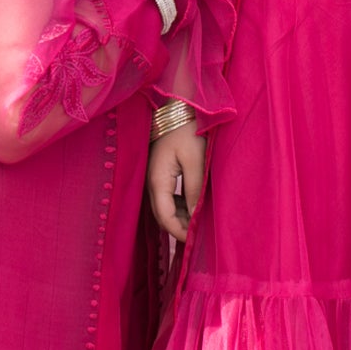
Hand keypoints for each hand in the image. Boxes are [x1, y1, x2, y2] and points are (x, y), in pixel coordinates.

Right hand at [147, 125, 205, 240]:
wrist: (176, 107)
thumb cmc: (188, 130)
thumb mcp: (196, 160)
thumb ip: (195, 189)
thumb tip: (197, 216)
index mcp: (157, 180)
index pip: (165, 217)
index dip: (179, 232)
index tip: (195, 242)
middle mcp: (151, 182)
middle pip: (162, 215)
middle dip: (179, 229)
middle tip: (198, 239)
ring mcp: (154, 178)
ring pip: (165, 208)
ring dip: (180, 219)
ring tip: (199, 226)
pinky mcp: (161, 173)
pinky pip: (168, 198)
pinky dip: (180, 207)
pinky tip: (194, 209)